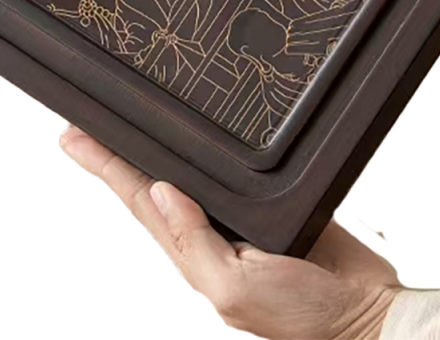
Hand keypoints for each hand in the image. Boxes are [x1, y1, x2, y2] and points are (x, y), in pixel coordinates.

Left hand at [59, 126, 400, 339]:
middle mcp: (213, 233)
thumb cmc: (304, 320)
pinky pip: (242, 173)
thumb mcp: (238, 289)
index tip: (73, 137)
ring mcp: (244, 219)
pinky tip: (208, 139)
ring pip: (196, 171)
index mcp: (195, 253)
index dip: (105, 165)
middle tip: (85, 120)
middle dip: (119, 151)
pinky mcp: (279, 205)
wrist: (365, 314)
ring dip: (164, 148)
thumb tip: (164, 193)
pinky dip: (221, 153)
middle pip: (156, 180)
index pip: (140, 198)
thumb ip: (197, 244)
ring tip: (132, 124)